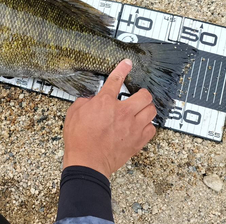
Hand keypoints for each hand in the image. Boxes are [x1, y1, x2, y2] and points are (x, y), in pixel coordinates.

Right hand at [62, 59, 156, 178]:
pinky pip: (151, 129)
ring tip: (140, 110)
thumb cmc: (79, 139)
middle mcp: (122, 112)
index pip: (116, 80)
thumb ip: (85, 102)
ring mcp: (132, 127)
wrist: (88, 162)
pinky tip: (141, 126)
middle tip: (137, 95)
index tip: (127, 64)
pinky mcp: (137, 141)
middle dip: (142, 93)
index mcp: (105, 102)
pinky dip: (147, 126)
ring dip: (146, 109)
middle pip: (144, 96)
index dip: (122, 69)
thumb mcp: (74, 114)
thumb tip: (91, 101)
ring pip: (151, 111)